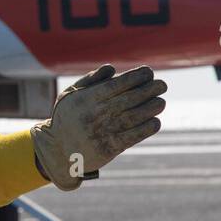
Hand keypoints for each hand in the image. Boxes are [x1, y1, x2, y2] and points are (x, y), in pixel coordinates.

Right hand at [30, 65, 166, 189]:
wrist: (57, 152)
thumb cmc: (66, 118)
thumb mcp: (69, 95)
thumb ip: (90, 80)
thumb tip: (112, 68)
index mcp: (87, 99)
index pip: (117, 84)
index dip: (136, 77)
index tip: (149, 72)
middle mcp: (96, 114)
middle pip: (129, 99)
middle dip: (149, 90)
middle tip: (163, 85)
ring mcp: (103, 132)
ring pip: (134, 117)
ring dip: (151, 108)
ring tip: (161, 102)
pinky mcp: (109, 148)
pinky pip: (132, 137)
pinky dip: (146, 129)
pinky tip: (155, 121)